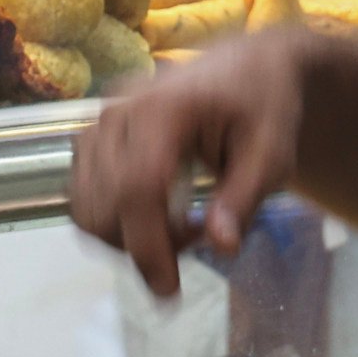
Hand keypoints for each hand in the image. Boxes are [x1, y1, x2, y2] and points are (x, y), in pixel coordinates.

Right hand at [66, 26, 314, 297]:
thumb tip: (220, 247)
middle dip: (142, 245)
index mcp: (164, 108)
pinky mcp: (94, 133)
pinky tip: (155, 215)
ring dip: (123, 236)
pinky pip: (84, 194)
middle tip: (196, 240)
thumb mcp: (273, 155)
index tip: (168, 291)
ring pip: (85, 205)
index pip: (137, 188)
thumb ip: (244, 200)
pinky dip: (112, 220)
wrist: (246, 66)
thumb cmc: (265, 108)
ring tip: (178, 226)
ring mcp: (101, 120)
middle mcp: (119, 110)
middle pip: (104, 203)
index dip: (146, 247)